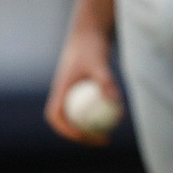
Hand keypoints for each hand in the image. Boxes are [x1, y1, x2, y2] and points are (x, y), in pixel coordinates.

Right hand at [45, 29, 121, 145]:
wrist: (91, 31)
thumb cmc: (92, 46)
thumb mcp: (98, 62)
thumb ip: (105, 81)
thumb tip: (116, 102)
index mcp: (59, 89)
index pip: (56, 116)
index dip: (67, 130)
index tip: (85, 136)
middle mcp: (64, 93)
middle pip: (68, 122)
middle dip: (82, 136)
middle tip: (102, 141)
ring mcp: (73, 93)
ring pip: (80, 117)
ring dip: (92, 128)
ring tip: (110, 135)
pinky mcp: (83, 90)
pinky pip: (89, 108)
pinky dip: (100, 114)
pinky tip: (116, 117)